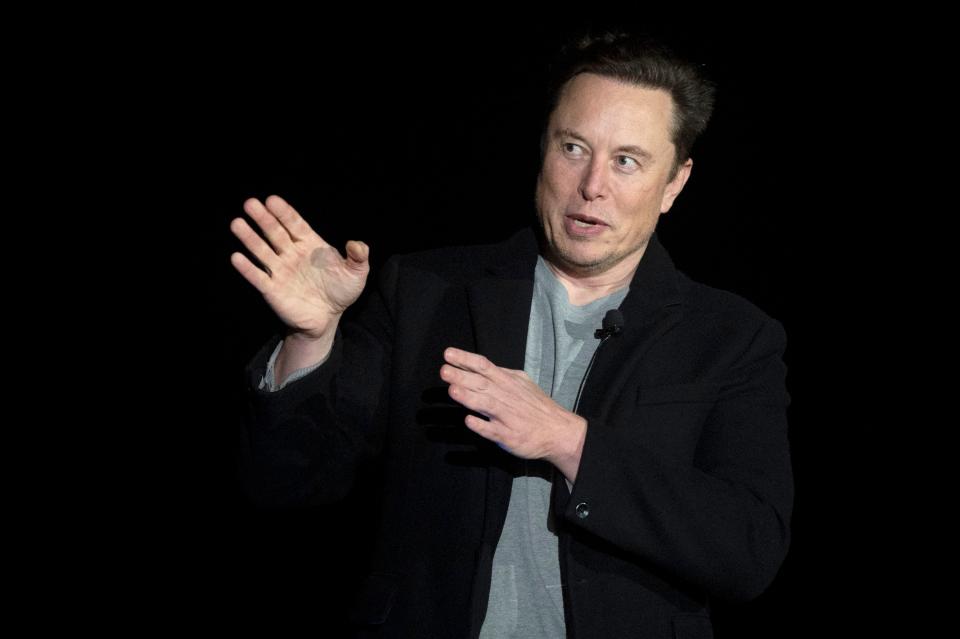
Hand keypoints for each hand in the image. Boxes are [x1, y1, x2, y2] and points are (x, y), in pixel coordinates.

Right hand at [230, 195, 369, 339]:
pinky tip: (237, 257)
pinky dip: (247, 268)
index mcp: (310, 244)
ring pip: (262, 251)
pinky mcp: (273, 290)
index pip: (294, 224)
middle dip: (263, 219)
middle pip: (275, 233)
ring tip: (237, 224)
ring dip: (250, 238)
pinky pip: (258, 277)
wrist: (328, 318)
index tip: (272, 200)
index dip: (284, 212)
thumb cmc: (341, 291)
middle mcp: (291, 254)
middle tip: (250, 204)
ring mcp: (280, 271)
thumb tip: (356, 244)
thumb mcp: (356, 273)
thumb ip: (358, 257)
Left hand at [440, 347, 586, 482]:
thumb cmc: (536, 406)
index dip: (466, 359)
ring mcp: (507, 416)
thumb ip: (501, 375)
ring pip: (486, 404)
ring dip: (469, 397)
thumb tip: (478, 366)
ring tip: (452, 390)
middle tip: (444, 370)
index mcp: (508, 381)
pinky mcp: (508, 436)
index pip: (484, 366)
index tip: (448, 354)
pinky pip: (493, 430)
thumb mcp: (522, 383)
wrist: (559, 432)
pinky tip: (469, 421)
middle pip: (481, 383)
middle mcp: (506, 396)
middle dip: (462, 376)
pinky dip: (481, 425)